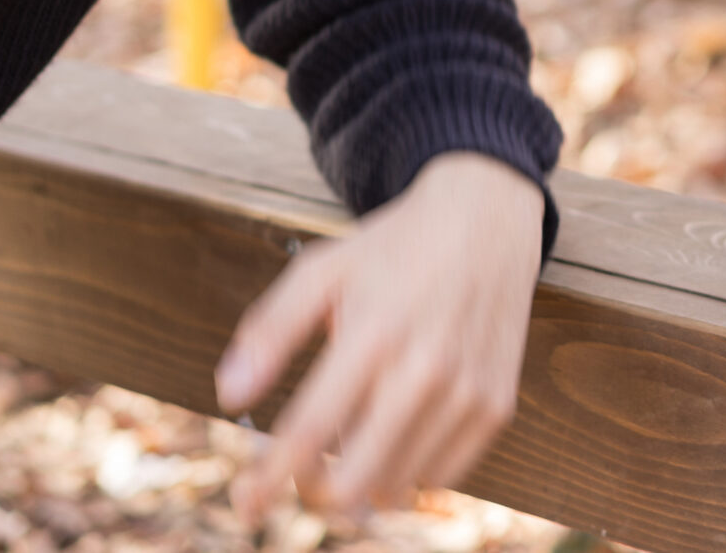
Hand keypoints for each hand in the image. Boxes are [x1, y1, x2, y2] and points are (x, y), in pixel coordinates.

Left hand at [216, 151, 542, 518]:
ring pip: (396, 488)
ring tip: (355, 436)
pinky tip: (399, 432)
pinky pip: (440, 478)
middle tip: (303, 469)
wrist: (488, 219)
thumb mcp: (321, 270)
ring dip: (363, 480)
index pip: (310, 431)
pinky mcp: (496, 406)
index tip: (244, 506)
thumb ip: (270, 331)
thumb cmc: (393, 248)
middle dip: (314, 491)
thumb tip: (230, 397)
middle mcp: (426, 369)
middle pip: (354, 483)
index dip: (269, 479)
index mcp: (373, 333)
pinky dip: (410, 471)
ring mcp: (467, 392)